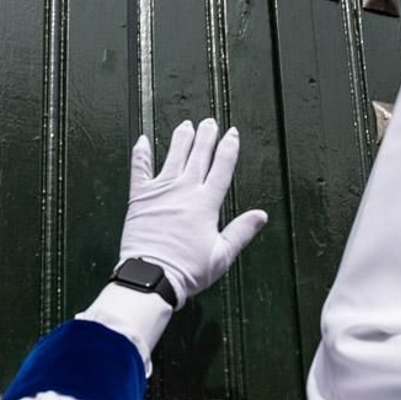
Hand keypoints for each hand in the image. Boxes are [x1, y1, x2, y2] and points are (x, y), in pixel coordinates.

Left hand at [119, 119, 267, 309]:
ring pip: (173, 157)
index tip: (232, 134)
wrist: (152, 276)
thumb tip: (261, 215)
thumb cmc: (186, 271)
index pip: (222, 168)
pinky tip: (143, 140)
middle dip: (206, 137)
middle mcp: (184, 191)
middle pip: (199, 156)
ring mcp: (160, 192)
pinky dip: (141, 154)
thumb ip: (242, 231)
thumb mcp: (222, 255)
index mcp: (206, 204)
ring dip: (181, 139)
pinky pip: (139, 170)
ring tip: (186, 125)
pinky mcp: (140, 199)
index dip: (229, 148)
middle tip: (209, 122)